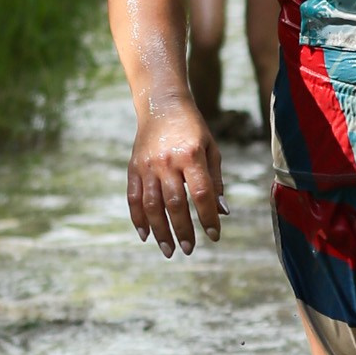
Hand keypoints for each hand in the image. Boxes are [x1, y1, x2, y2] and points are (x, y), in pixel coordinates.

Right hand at [128, 100, 222, 254]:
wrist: (162, 105)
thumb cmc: (193, 129)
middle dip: (182, 229)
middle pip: (174, 203)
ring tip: (169, 249)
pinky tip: (146, 235)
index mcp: (190, 155)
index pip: (200, 193)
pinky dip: (138, 219)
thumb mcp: (211, 149)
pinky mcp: (133, 168)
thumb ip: (215, 181)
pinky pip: (133, 198)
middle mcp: (166, 161)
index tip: (214, 235)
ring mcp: (147, 165)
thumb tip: (222, 212)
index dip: (208, 216)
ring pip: (151, 205)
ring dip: (160, 231)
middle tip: (189, 249)